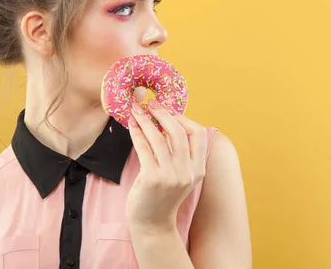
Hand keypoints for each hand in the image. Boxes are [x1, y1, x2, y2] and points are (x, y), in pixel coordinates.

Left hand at [125, 99, 207, 233]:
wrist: (152, 225)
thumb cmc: (163, 197)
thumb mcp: (180, 176)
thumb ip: (179, 154)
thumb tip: (168, 122)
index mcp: (198, 169)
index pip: (198, 134)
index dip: (184, 118)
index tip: (169, 110)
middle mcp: (187, 172)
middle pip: (179, 132)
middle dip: (164, 114)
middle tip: (151, 105)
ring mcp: (170, 176)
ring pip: (159, 138)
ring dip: (147, 120)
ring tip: (137, 111)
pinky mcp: (152, 179)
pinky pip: (144, 148)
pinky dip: (137, 134)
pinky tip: (131, 126)